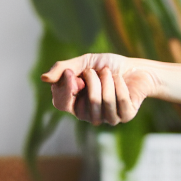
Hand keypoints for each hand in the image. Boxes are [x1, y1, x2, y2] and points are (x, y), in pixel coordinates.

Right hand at [40, 53, 159, 125]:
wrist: (137, 67)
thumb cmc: (108, 65)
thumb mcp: (84, 62)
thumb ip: (64, 68)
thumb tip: (44, 78)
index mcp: (75, 103)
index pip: (60, 103)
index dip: (65, 89)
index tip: (72, 72)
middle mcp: (89, 114)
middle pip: (82, 105)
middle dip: (90, 82)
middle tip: (96, 70)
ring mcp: (107, 117)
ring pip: (100, 103)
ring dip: (105, 82)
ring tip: (109, 72)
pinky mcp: (125, 116)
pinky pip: (119, 101)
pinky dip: (119, 85)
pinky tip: (120, 79)